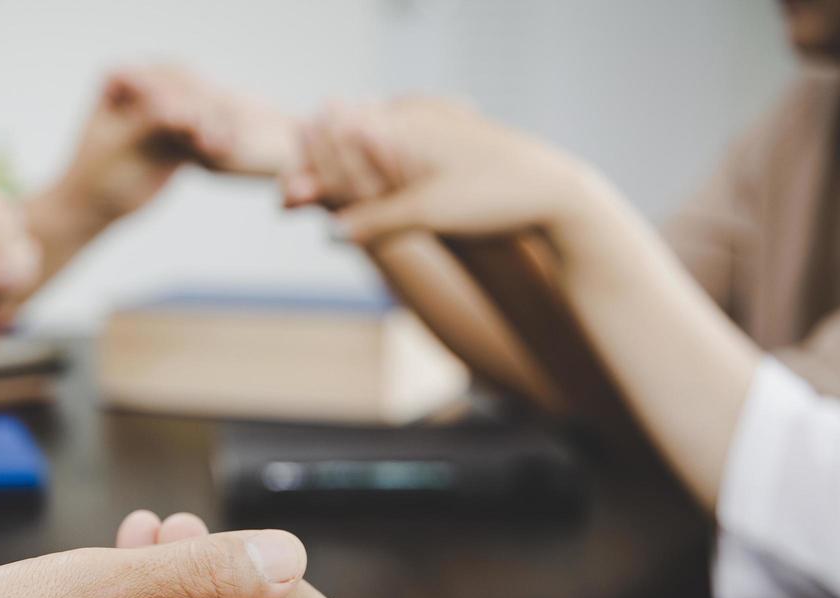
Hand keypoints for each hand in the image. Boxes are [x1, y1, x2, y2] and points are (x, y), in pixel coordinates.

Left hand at [49, 64, 299, 225]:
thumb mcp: (122, 144)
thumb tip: (187, 112)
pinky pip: (200, 135)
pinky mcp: (177, 136)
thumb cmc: (96, 175)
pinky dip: (210, 145)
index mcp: (121, 78)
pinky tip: (224, 155)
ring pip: (194, 113)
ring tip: (224, 147)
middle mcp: (143, 89)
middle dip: (200, 113)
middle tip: (219, 132)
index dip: (176, 98)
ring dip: (210, 129)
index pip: (156, 79)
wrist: (94, 208)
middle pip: (181, 93)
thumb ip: (155, 122)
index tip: (192, 118)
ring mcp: (162, 112)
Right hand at [283, 97, 597, 243]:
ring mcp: (429, 136)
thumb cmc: (496, 196)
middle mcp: (414, 123)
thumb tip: (329, 233)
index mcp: (406, 127)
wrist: (554, 192)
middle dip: (318, 174)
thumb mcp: (431, 212)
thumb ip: (376, 221)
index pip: (341, 146)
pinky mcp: (442, 154)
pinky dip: (372, 180)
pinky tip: (361, 197)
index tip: (285, 200)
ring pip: (371, 156)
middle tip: (286, 201)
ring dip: (343, 178)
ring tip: (309, 198)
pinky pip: (393, 163)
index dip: (309, 174)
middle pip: (350, 148)